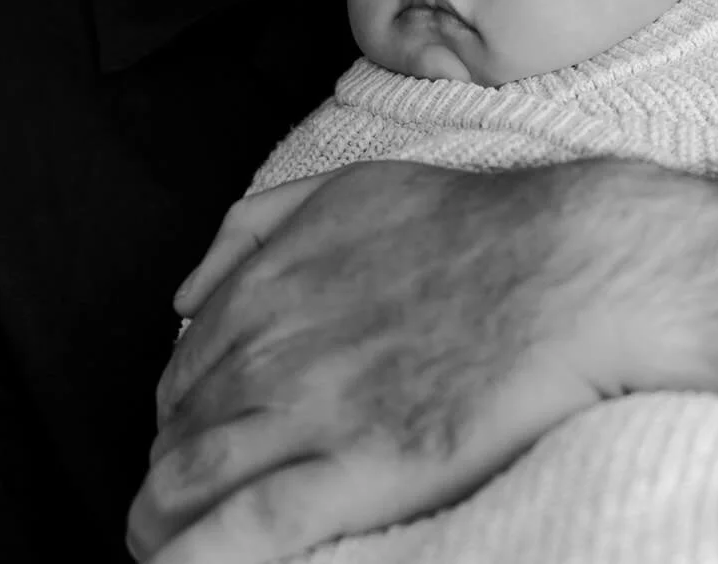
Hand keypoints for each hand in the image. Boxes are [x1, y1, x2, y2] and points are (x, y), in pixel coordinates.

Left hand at [127, 157, 717, 562]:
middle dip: (163, 476)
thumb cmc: (464, 229)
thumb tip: (187, 290)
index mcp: (263, 288)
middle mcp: (266, 349)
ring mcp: (305, 413)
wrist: (557, 274)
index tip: (189, 439)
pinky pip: (241, 532)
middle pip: (178, 432)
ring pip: (189, 483)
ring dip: (160, 522)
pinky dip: (195, 558)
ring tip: (160, 546)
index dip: (178, 416)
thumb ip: (255, 226)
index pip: (181, 371)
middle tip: (169, 507)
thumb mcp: (343, 190)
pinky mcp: (354, 472)